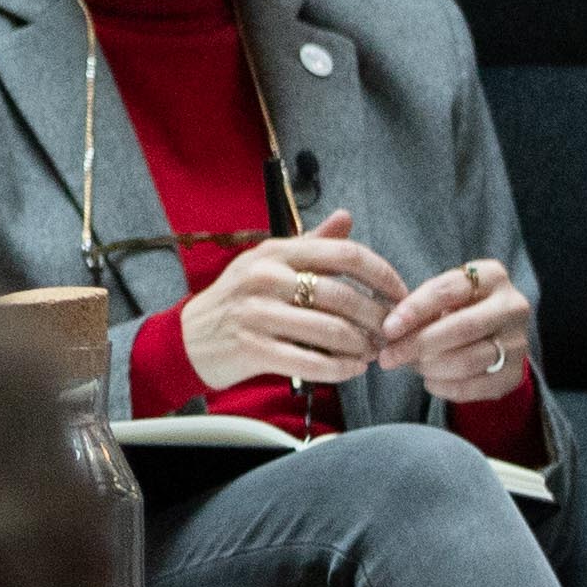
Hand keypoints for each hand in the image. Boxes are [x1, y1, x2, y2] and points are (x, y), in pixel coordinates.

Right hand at [173, 216, 410, 395]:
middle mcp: (266, 277)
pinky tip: (351, 370)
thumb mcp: (268, 262)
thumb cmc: (237, 300)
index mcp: (276, 251)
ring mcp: (257, 314)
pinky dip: (339, 369)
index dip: (382, 274)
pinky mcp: (252, 348)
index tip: (399, 293)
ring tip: (371, 352)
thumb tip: (347, 217)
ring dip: (361, 346)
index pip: (344, 254)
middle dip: (376, 318)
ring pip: (330, 331)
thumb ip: (311, 244)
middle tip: (390, 331)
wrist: (187, 338)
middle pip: (343, 296)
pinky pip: (310, 361)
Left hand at [380, 252, 536, 404]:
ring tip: (411, 365)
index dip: (415, 310)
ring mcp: (518, 342)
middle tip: (388, 357)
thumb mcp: (442, 298)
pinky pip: (473, 387)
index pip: (448, 290)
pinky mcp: (514, 374)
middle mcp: (512, 307)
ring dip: (430, 367)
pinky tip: (430, 380)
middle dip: (419, 344)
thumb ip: (419, 308)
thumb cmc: (457, 309)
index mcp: (492, 276)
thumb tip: (390, 333)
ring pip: (467, 361)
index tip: (388, 329)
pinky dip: (443, 387)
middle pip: (463, 328)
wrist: (493, 335)